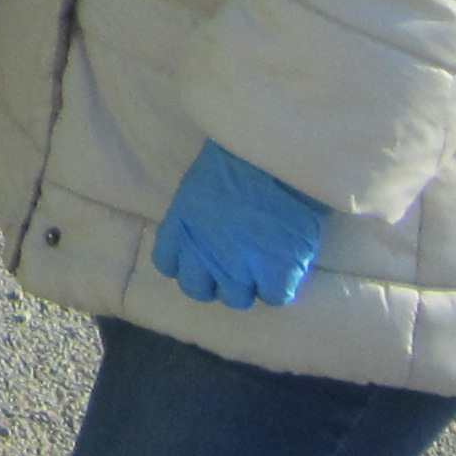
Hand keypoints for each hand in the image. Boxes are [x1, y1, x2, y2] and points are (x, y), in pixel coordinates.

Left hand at [152, 140, 329, 310]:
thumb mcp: (199, 185)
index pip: (167, 265)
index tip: (203, 256)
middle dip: (215, 279)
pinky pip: (274, 297)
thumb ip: (197, 219)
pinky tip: (287, 265)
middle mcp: (202, 254)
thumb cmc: (237, 158)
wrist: (275, 157)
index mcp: (180, 227)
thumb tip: (208, 237)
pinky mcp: (275, 275)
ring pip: (237, 298)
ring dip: (249, 284)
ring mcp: (238, 269)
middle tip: (236, 264)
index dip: (187, 263)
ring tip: (265, 263)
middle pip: (197, 289)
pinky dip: (281, 286)